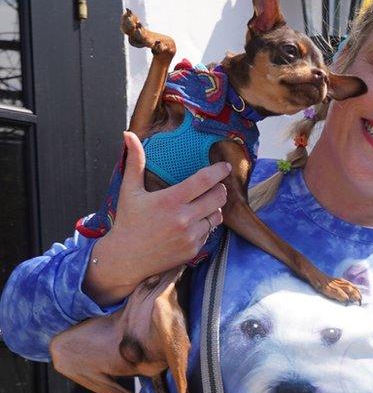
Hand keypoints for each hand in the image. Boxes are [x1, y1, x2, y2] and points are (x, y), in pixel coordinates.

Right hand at [82, 131, 231, 305]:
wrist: (128, 258)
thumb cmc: (128, 221)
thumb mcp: (130, 190)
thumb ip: (135, 162)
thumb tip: (129, 134)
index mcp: (171, 200)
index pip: (204, 180)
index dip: (218, 171)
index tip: (225, 166)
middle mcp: (185, 218)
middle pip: (218, 198)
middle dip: (220, 190)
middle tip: (216, 186)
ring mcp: (191, 236)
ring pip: (216, 217)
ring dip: (214, 209)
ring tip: (203, 205)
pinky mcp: (193, 250)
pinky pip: (209, 233)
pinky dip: (206, 226)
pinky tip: (194, 223)